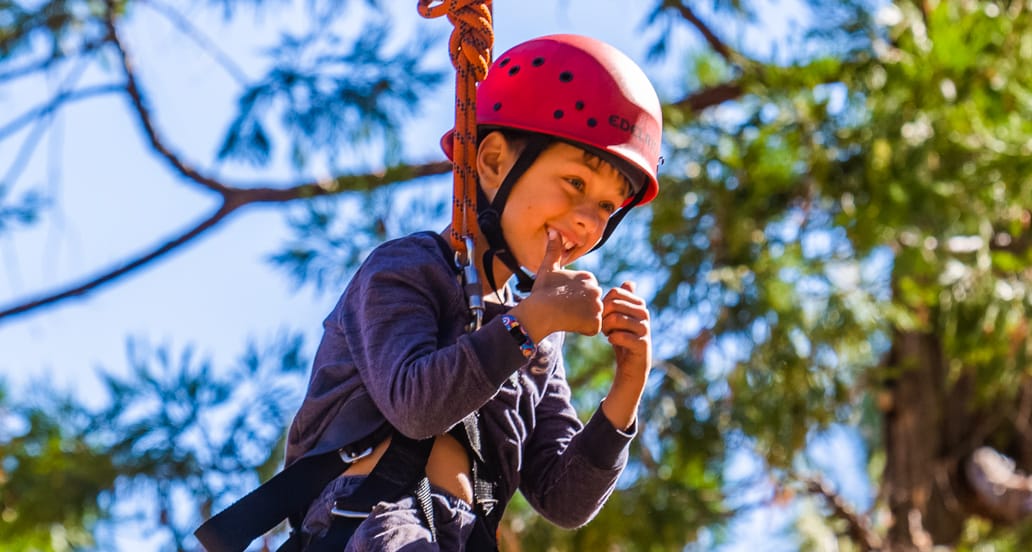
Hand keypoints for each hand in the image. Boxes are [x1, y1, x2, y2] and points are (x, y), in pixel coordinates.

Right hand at [510, 229, 602, 340]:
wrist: (539, 312)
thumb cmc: (542, 291)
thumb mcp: (547, 268)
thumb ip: (553, 250)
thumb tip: (553, 230)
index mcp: (588, 277)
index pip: (586, 291)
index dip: (574, 297)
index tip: (562, 298)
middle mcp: (597, 289)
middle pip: (591, 303)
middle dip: (580, 308)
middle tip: (564, 308)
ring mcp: (597, 306)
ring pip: (592, 315)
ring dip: (582, 318)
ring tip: (567, 316)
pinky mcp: (596, 322)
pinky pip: (593, 328)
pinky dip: (584, 329)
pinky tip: (571, 324)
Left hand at [599, 281, 651, 430]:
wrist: (631, 366)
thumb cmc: (623, 339)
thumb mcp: (619, 318)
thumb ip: (622, 300)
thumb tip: (629, 282)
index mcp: (639, 304)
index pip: (615, 292)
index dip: (604, 302)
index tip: (603, 314)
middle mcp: (644, 314)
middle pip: (614, 305)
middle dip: (603, 315)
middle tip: (604, 327)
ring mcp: (645, 329)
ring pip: (617, 319)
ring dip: (606, 327)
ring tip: (608, 333)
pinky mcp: (642, 344)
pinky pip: (621, 336)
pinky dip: (612, 338)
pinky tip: (612, 341)